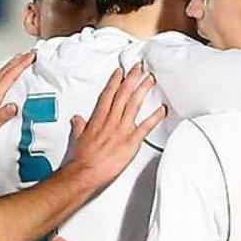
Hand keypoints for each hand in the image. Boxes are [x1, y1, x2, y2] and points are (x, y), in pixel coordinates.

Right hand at [62, 63, 165, 191]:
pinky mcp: (131, 142)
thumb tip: (78, 119)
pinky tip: (162, 110)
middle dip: (132, 78)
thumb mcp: (77, 138)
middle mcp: (111, 121)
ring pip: (134, 104)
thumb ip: (79, 126)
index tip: (120, 72)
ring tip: (150, 79)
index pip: (108, 95)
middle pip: (123, 94)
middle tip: (139, 68)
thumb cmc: (81, 158)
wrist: (84, 173)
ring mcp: (121, 130)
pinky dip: (155, 117)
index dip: (115, 81)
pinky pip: (145, 126)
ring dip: (143, 90)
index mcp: (98, 119)